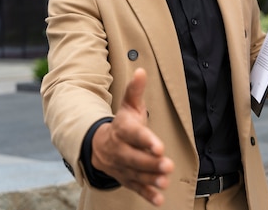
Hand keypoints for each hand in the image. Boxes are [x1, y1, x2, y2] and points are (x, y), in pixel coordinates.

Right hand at [91, 68, 174, 205]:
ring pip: (136, 174)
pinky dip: (146, 195)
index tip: (159, 147)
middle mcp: (120, 150)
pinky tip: (159, 199)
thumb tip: (141, 70)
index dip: (146, 141)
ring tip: (165, 181)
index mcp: (122, 130)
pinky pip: (135, 188)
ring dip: (150, 179)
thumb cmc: (122, 123)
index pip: (134, 135)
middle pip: (135, 158)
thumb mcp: (128, 105)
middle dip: (151, 163)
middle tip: (168, 165)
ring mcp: (122, 166)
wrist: (99, 145)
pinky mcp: (126, 179)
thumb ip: (135, 90)